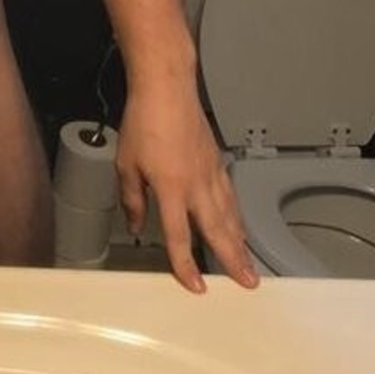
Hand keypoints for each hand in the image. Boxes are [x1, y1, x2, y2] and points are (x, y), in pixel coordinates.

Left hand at [116, 80, 258, 293]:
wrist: (167, 89)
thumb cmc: (144, 121)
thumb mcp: (126, 164)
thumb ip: (132, 199)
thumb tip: (137, 224)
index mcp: (171, 188)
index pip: (180, 236)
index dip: (186, 264)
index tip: (195, 284)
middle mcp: (196, 184)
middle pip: (217, 231)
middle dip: (233, 260)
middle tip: (247, 283)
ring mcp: (210, 173)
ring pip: (229, 215)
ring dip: (240, 242)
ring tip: (248, 263)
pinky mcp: (216, 162)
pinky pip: (229, 196)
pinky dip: (236, 215)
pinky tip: (239, 225)